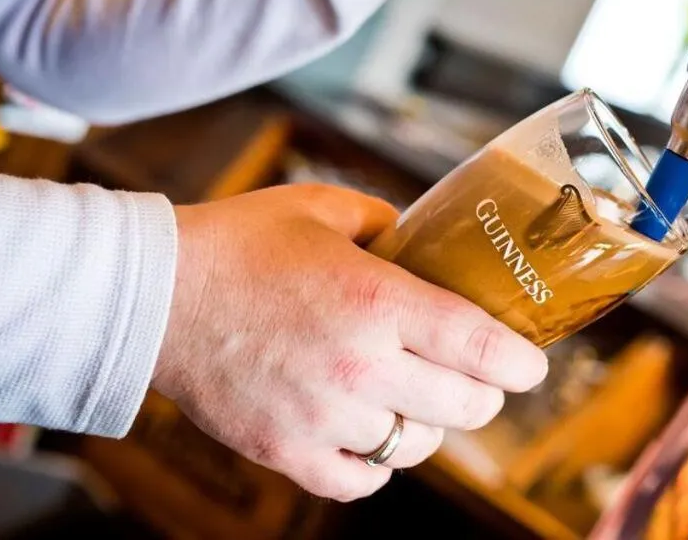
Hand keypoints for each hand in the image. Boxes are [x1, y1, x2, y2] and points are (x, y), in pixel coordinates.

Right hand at [152, 184, 548, 500]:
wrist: (154, 294)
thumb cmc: (241, 243)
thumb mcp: (326, 208)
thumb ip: (389, 224)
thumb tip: (428, 239)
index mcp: (378, 301)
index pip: (481, 348)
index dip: (521, 364)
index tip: (532, 366)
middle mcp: (360, 364)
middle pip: (465, 407)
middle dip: (484, 394)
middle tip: (478, 378)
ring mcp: (322, 414)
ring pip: (418, 447)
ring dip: (428, 424)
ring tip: (415, 399)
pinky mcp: (285, 450)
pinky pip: (360, 478)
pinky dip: (376, 462)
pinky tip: (371, 432)